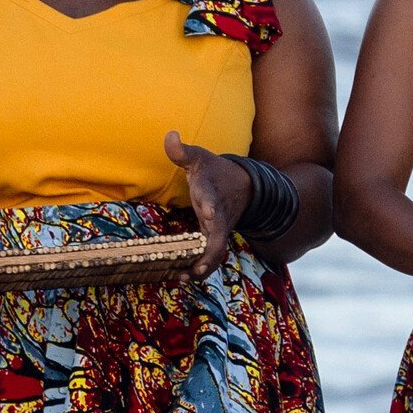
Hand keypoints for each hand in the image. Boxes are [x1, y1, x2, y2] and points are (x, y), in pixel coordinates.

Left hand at [166, 133, 240, 273]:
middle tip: (197, 267)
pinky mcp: (214, 239)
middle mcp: (218, 216)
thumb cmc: (215, 171)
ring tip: (184, 278)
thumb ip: (183, 151)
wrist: (243, 186)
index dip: (210, 206)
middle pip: (218, 237)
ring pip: (214, 252)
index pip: (213, 200)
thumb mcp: (200, 158)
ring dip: (202, 267)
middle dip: (209, 253)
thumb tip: (170, 135)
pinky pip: (209, 256)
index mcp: (213, 194)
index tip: (207, 212)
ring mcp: (219, 230)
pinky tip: (181, 277)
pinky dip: (199, 268)